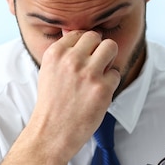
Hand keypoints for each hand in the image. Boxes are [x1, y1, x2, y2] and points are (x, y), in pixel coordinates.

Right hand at [31, 30, 120, 158]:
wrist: (52, 133)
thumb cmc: (52, 104)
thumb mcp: (48, 71)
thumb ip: (62, 52)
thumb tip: (71, 31)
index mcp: (55, 53)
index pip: (79, 33)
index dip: (84, 46)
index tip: (82, 59)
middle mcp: (71, 60)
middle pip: (96, 37)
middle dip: (97, 50)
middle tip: (93, 67)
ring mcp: (88, 73)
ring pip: (111, 47)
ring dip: (109, 60)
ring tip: (99, 75)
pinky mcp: (102, 89)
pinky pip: (116, 73)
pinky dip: (110, 83)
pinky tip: (98, 94)